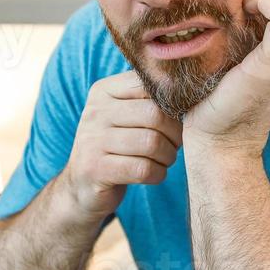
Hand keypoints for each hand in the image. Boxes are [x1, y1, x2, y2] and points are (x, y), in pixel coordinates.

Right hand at [67, 70, 182, 220]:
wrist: (82, 184)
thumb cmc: (116, 144)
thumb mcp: (123, 113)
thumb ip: (148, 97)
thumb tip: (188, 89)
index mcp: (103, 91)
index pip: (150, 85)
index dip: (173, 104)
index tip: (176, 119)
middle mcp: (95, 111)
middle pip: (155, 115)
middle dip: (175, 134)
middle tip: (174, 144)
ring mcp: (92, 141)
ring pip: (152, 143)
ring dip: (168, 156)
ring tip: (165, 159)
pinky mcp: (95, 169)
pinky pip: (143, 169)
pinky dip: (158, 174)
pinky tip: (154, 173)